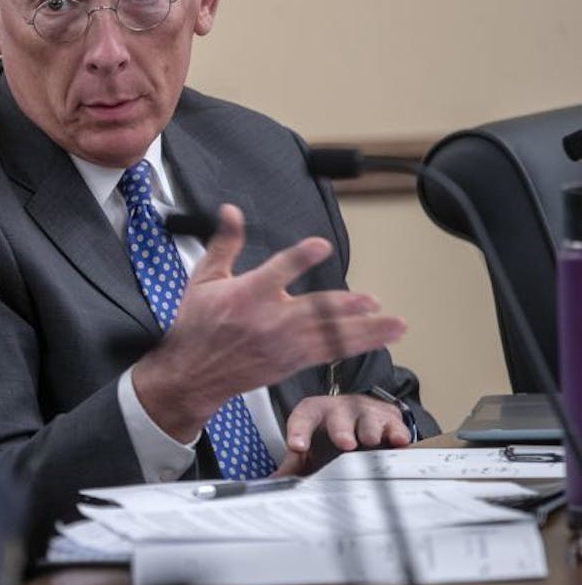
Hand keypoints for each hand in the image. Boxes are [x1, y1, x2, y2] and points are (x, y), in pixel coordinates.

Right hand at [133, 205, 405, 442]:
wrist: (192, 372)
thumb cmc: (197, 325)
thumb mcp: (204, 278)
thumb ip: (224, 243)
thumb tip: (231, 211)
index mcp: (245, 296)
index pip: (276, 272)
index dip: (299, 258)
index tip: (320, 245)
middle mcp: (268, 321)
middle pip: (311, 312)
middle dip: (342, 307)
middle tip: (369, 301)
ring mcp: (283, 345)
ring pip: (329, 335)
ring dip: (364, 330)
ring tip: (392, 323)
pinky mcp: (292, 362)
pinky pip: (330, 353)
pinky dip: (357, 346)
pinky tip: (380, 339)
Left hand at [281, 393, 412, 467]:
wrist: (357, 412)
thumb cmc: (327, 433)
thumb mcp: (308, 445)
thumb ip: (293, 465)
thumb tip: (274, 484)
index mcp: (313, 413)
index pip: (302, 418)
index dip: (299, 431)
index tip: (297, 446)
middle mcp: (340, 409)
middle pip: (339, 416)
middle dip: (341, 429)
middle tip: (345, 444)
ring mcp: (366, 411)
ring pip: (368, 419)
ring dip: (369, 431)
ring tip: (369, 442)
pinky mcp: (389, 418)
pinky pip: (395, 425)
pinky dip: (397, 433)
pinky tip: (398, 442)